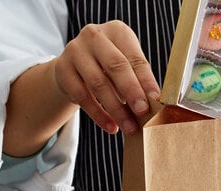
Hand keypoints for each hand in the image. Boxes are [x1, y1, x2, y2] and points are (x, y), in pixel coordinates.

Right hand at [53, 20, 160, 134]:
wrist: (75, 68)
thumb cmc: (110, 69)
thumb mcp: (127, 67)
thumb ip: (140, 81)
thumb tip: (158, 105)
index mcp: (117, 32)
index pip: (135, 57)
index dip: (146, 80)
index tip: (156, 99)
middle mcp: (95, 36)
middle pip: (116, 66)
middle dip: (131, 91)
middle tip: (143, 112)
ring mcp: (75, 50)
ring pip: (98, 83)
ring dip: (116, 109)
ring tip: (130, 127)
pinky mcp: (63, 69)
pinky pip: (82, 96)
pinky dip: (99, 115)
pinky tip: (111, 127)